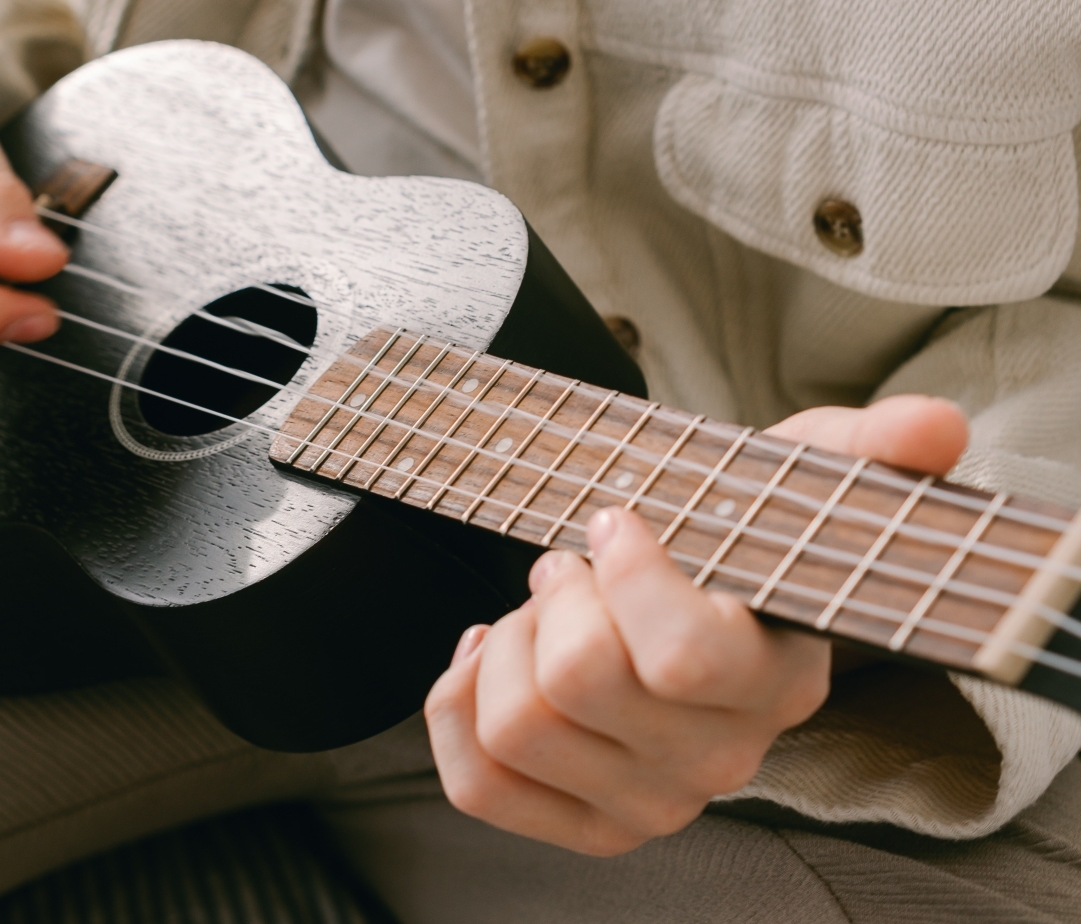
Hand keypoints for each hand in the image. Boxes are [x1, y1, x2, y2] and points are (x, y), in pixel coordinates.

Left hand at [425, 394, 968, 854]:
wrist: (694, 619)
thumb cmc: (733, 549)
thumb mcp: (793, 482)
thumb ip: (863, 448)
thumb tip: (931, 427)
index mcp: (780, 685)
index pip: (682, 654)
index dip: (626, 573)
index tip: (616, 521)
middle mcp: (720, 763)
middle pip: (577, 681)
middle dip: (555, 594)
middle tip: (573, 566)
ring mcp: (647, 806)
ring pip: (515, 723)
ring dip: (507, 641)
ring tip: (545, 612)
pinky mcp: (577, 824)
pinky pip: (476, 782)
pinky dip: (459, 701)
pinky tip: (494, 654)